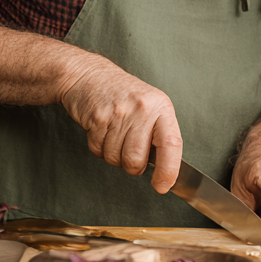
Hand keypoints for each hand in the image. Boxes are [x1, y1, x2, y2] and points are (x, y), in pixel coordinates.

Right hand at [57, 52, 182, 192]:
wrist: (89, 76)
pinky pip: (98, 151)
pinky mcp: (97, 118)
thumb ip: (159, 134)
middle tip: (129, 149)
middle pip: (136, 159)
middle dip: (132, 165)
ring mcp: (119, 113)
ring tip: (114, 134)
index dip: (168, 170)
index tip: (163, 185)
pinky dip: (99, 148)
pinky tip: (102, 131)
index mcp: (161, 107)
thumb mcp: (150, 107)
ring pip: (116, 159)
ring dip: (114, 156)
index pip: (171, 144)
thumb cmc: (124, 95)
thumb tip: (165, 171)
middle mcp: (142, 109)